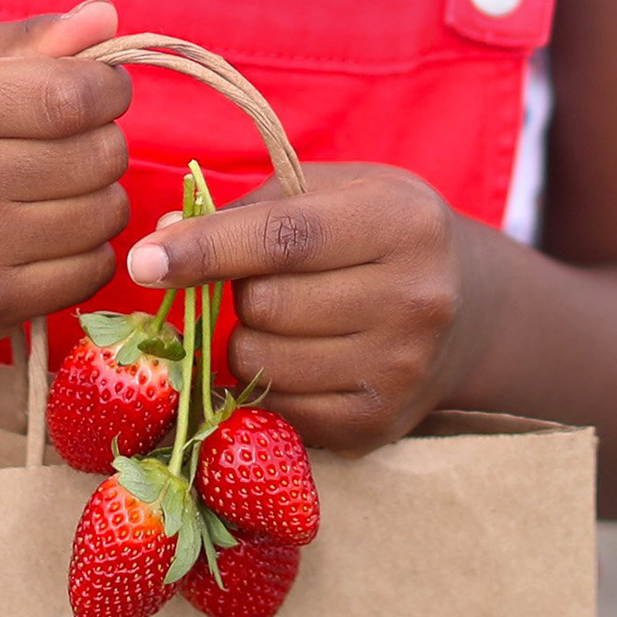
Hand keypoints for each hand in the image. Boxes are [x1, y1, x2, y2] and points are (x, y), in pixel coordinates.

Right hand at [0, 0, 133, 338]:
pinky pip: (91, 272)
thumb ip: (35, 38)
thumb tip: (107, 17)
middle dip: (105, 140)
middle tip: (74, 142)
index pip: (72, 95)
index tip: (103, 90)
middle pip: (98, 155)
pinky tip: (55, 232)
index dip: (111, 88)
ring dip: (102, 196)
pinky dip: (90, 249)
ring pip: (104, 214)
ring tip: (63, 186)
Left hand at [127, 162, 491, 452]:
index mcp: (401, 222)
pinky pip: (275, 408)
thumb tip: (162, 236)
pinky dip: (264, 381)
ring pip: (260, 361)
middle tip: (265, 279)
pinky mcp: (375, 424)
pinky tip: (299, 355)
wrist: (471, 309)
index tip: (145, 260)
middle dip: (238, 291)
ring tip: (287, 317)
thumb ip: (250, 209)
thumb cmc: (382, 233)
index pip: (283, 239)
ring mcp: (397, 369)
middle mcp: (412, 299)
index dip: (206, 250)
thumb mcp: (335, 192)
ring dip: (247, 338)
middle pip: (264, 305)